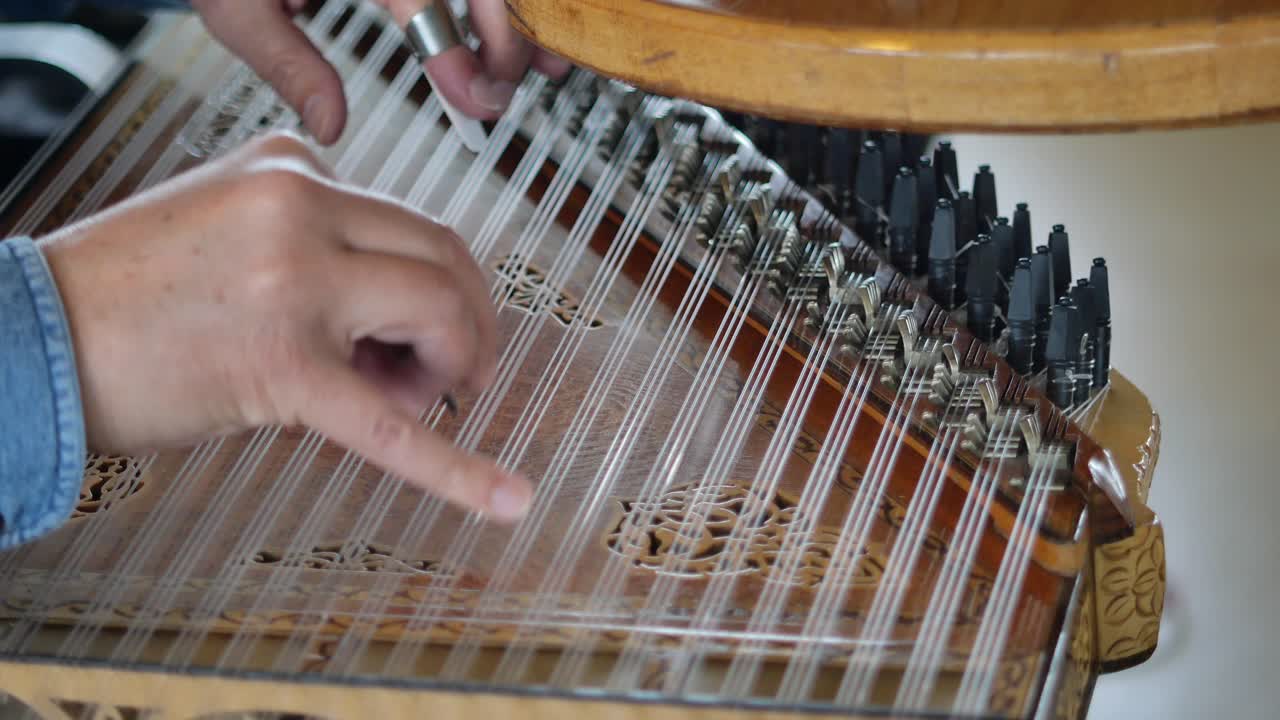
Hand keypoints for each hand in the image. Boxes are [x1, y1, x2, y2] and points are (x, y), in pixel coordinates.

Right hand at [38, 132, 531, 521]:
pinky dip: (460, 468)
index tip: (422, 329)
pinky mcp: (283, 365)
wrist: (30, 340)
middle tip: (456, 371)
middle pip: (444, 255)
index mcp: (288, 168)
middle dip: (465, 321)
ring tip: (409, 398)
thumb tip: (392, 307)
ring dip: (448, 365)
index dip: (433, 283)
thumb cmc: (121, 295)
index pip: (408, 221)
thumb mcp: (224, 222)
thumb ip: (311, 236)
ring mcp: (293, 279)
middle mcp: (298, 206)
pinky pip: (392, 427)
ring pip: (436, 309)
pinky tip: (505, 496)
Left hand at [191, 0, 570, 144]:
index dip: (455, 51)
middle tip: (497, 98)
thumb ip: (286, 62)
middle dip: (503, 40)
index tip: (473, 99)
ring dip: (523, 18)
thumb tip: (331, 123)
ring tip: (546, 66)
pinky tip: (531, 32)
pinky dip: (510, 5)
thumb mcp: (234, 5)